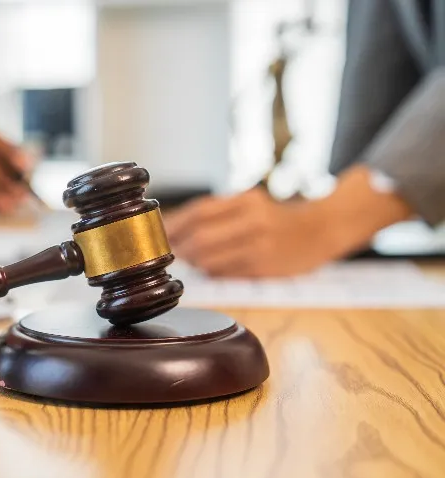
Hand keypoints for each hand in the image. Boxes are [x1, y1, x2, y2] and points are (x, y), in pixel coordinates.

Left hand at [164, 189, 335, 277]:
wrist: (322, 228)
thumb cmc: (276, 218)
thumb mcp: (249, 203)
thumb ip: (216, 213)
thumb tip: (172, 227)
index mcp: (245, 200)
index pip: (198, 212)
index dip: (174, 225)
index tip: (160, 234)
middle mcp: (253, 219)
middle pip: (200, 237)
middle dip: (180, 249)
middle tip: (171, 253)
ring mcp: (261, 244)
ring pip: (210, 259)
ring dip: (194, 263)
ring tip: (191, 261)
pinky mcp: (266, 267)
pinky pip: (227, 273)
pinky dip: (212, 272)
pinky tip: (211, 269)